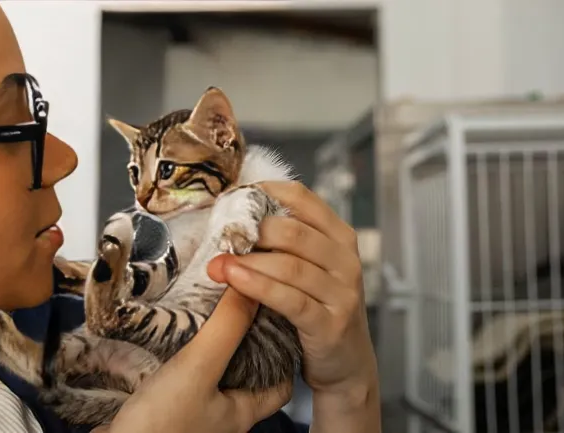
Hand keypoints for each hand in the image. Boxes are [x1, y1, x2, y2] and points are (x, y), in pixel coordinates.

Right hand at [101, 290, 292, 432]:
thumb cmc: (160, 429)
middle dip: (240, 345)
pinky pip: (176, 385)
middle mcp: (219, 417)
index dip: (284, 355)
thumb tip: (249, 286)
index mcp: (241, 412)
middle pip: (243, 377)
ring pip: (208, 379)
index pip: (280, 385)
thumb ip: (226, 329)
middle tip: (234, 313)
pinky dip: (174, 364)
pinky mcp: (162, 415)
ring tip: (198, 320)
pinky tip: (162, 347)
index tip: (275, 322)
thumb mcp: (198, 368)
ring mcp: (190, 418)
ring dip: (204, 352)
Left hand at [207, 181, 376, 398]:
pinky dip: (259, 288)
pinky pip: (291, 300)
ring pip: (290, 266)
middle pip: (293, 231)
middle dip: (250, 231)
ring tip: (216, 262)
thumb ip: (284, 243)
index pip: (301, 197)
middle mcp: (345, 260)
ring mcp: (342, 293)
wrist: (346, 363)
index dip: (262, 192)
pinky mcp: (330, 324)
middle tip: (218, 235)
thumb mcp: (309, 269)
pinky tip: (234, 281)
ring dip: (248, 262)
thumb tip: (231, 218)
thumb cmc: (319, 309)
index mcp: (339, 236)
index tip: (229, 199)